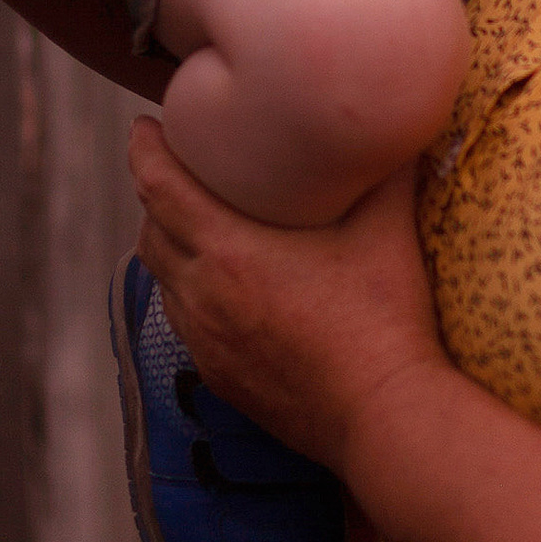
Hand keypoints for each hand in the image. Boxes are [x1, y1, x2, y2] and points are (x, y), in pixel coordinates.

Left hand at [129, 119, 445, 476]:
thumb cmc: (385, 320)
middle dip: (155, 196)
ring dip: (171, 249)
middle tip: (178, 172)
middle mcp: (202, 296)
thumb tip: (397, 125)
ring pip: (163, 282)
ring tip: (196, 227)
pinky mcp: (220, 378)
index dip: (143, 150)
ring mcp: (207, 342)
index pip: (156, 187)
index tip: (144, 127)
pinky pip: (185, 324)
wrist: (384, 416)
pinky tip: (222, 291)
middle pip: (150, 232)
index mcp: (228, 251)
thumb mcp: (389, 230)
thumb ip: (387, 170)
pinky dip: (190, 295)